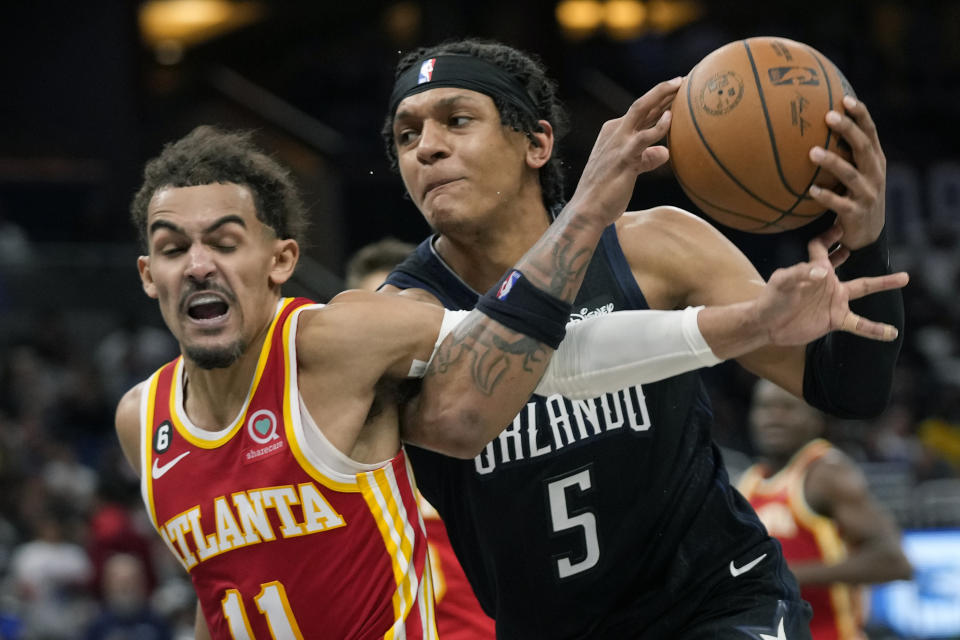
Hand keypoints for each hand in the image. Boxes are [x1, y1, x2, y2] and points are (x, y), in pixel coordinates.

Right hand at [566, 76, 680, 227]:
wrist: (587, 210)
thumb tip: (665, 152)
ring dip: (660, 95)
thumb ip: (646, 159)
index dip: (659, 100)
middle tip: (683, 79)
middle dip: (662, 89)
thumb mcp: (630, 171)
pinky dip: (658, 126)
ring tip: (680, 85)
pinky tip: (670, 118)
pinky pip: (644, 137)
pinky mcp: (624, 157)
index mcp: (614, 133)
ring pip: (640, 109)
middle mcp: (614, 132)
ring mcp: (618, 143)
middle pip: (641, 103)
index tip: (677, 90)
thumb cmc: (607, 193)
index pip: (640, 112)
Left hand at [754, 225, 907, 344]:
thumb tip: (824, 271)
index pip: (822, 247)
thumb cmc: (771, 299)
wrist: (766, 325)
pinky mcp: (835, 319)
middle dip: (863, 253)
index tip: (840, 227)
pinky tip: (891, 333)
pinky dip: (875, 329)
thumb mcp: (782, 282)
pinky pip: (859, 324)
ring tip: (905, 277)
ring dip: (883, 284)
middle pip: (851, 264)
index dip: (828, 237)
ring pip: (863, 289)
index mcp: (815, 269)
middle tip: (875, 239)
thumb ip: (799, 273)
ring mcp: (833, 301)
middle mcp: (828, 282)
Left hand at [807, 96, 885, 249]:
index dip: (860, 114)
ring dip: (832, 161)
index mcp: (875, 160)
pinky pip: (839, 203)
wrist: (867, 234)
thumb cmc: (854, 196)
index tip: (845, 98)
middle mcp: (875, 173)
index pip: (870, 132)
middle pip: (863, 146)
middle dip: (848, 129)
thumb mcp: (855, 173)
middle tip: (828, 116)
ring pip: (850, 174)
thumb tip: (812, 129)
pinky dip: (825, 196)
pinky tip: (810, 190)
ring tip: (812, 152)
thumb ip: (844, 154)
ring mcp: (867, 193)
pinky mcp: (856, 213)